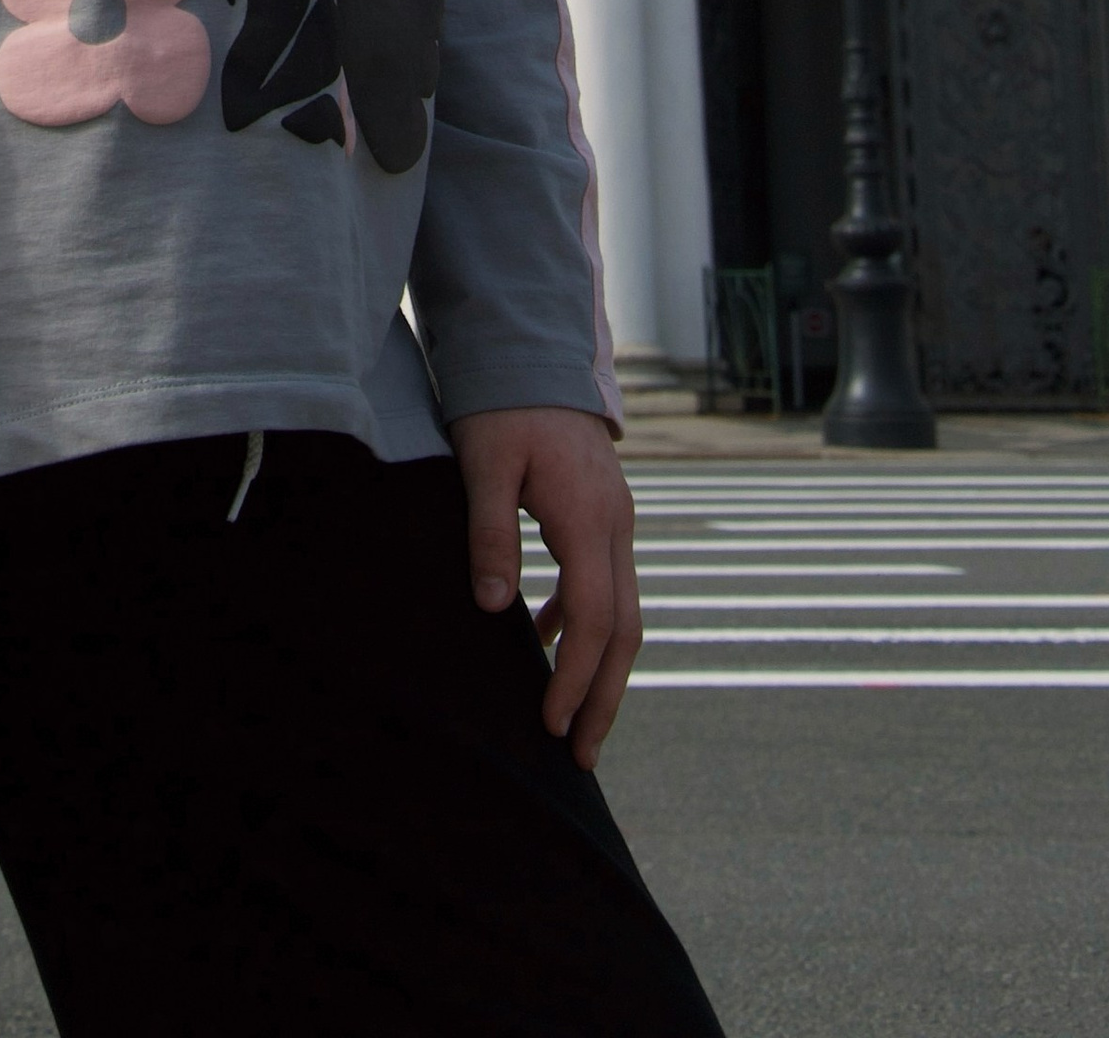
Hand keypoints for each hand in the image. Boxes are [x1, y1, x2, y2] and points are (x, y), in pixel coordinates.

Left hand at [451, 406, 640, 768]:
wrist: (532, 350)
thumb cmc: (503, 404)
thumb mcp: (483, 462)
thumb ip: (489, 532)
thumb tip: (495, 607)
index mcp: (588, 518)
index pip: (595, 618)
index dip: (577, 677)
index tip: (554, 725)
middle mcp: (616, 524)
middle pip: (625, 629)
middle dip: (605, 696)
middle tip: (581, 757)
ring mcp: (616, 519)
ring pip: (623, 611)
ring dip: (599, 668)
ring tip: (570, 722)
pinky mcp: (602, 515)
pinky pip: (605, 583)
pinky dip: (582, 622)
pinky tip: (540, 639)